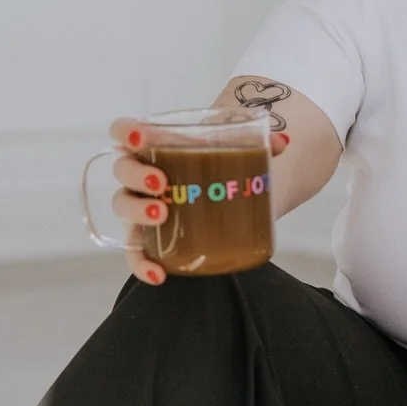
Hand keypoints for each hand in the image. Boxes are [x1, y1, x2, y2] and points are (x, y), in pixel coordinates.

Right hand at [106, 116, 289, 286]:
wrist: (220, 191)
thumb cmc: (217, 165)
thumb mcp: (236, 151)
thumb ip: (262, 143)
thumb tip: (283, 142)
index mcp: (157, 146)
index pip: (124, 132)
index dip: (125, 132)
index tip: (139, 138)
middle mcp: (141, 175)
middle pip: (122, 170)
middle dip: (136, 175)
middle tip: (162, 183)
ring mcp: (141, 206)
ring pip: (123, 205)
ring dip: (137, 210)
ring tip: (162, 214)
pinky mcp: (148, 238)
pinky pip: (135, 252)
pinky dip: (142, 264)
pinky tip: (159, 274)